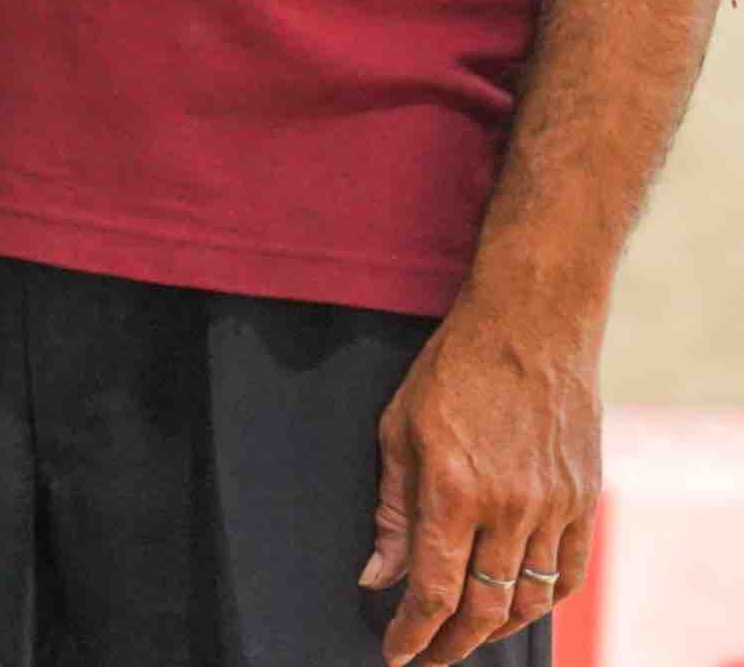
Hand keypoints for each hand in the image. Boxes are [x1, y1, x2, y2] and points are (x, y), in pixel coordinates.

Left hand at [363, 287, 596, 661]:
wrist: (530, 326)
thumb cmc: (452, 370)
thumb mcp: (398, 431)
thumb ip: (391, 511)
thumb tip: (377, 577)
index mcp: (452, 492)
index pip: (434, 590)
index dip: (413, 632)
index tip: (396, 652)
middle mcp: (508, 509)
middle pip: (485, 609)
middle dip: (451, 644)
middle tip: (427, 654)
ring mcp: (553, 507)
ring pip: (529, 600)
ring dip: (496, 630)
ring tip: (466, 635)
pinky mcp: (582, 500)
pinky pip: (567, 572)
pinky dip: (541, 601)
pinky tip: (517, 605)